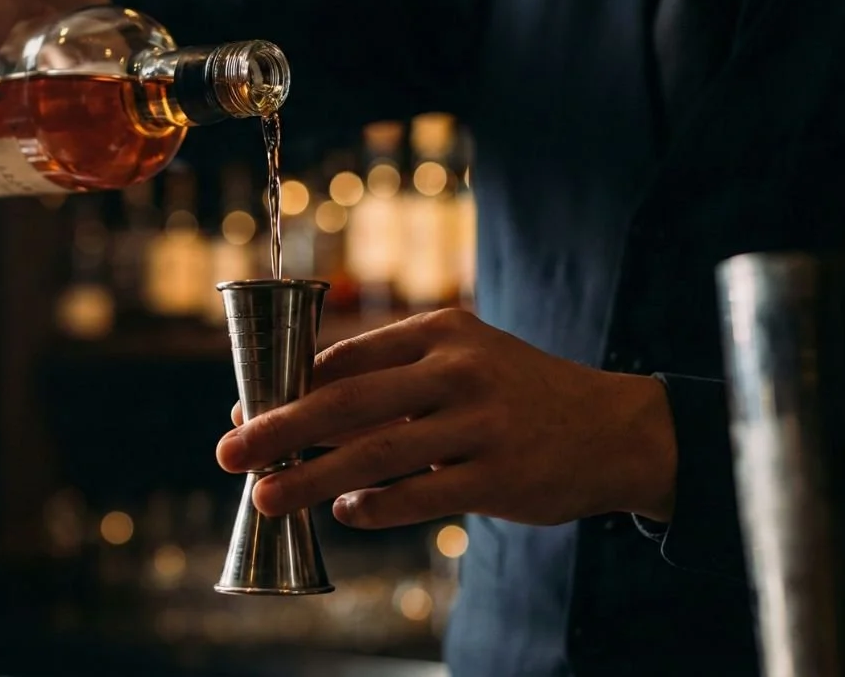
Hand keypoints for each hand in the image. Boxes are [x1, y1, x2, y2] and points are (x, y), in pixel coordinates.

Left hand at [218, 309, 677, 528]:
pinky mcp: (500, 476)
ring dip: (312, 477)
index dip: (285, 389)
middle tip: (228, 452)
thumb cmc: (518, 394)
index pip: (345, 358)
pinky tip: (345, 513)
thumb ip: (392, 381)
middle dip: (278, 428)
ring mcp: (482, 423)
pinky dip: (375, 507)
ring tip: (266, 497)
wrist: (615, 430)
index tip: (242, 411)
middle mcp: (458, 370)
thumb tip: (303, 413)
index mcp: (440, 331)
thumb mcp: (462, 360)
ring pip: (376, 453)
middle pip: (347, 402)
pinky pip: (421, 495)